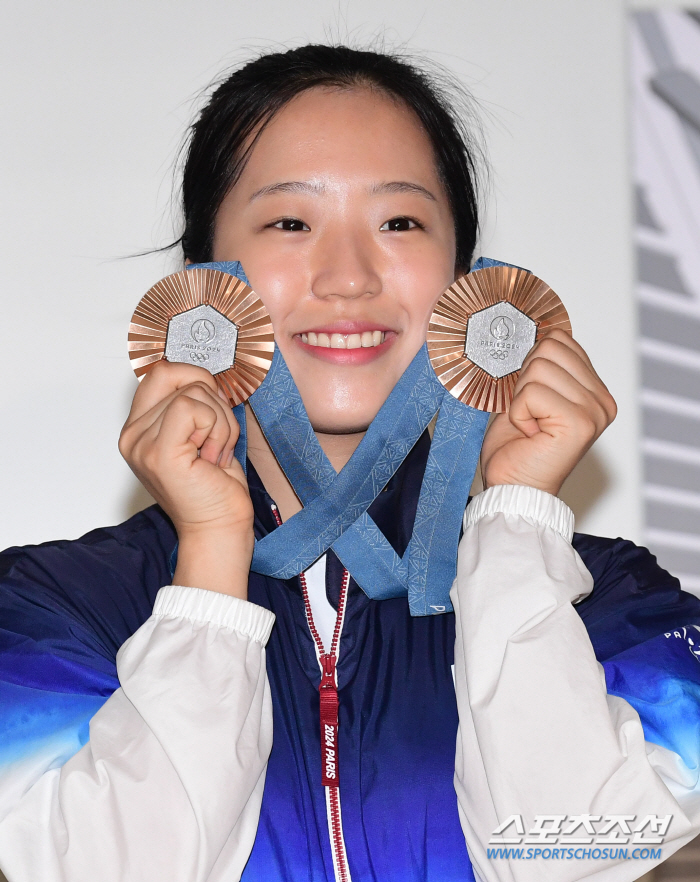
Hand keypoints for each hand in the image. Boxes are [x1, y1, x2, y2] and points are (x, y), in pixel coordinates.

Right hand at [119, 361, 252, 595]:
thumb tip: (203, 375)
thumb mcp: (202, 435)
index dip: (196, 379)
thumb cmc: (216, 488)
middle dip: (215, 406)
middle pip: (182, 379)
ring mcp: (142, 445)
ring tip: (214, 455)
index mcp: (138, 430)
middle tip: (215, 443)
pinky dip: (217, 429)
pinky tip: (213, 459)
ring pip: (194, 392)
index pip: (162, 372)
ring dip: (220, 423)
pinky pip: (193, 408)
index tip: (212, 410)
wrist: (220, 529)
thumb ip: (192, 405)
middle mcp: (132, 436)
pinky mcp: (159, 453)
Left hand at [480, 330, 616, 496]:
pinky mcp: (579, 422)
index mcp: (594, 390)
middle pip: (548, 348)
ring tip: (529, 425)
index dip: (531, 366)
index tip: (532, 400)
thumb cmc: (516, 449)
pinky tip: (528, 433)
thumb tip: (535, 335)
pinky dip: (518, 413)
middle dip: (524, 380)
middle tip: (529, 414)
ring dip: (520, 398)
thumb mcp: (529, 397)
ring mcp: (594, 411)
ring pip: (538, 368)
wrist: (512, 488)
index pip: (559, 340)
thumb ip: (541, 367)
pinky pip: (531, 392)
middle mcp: (602, 401)